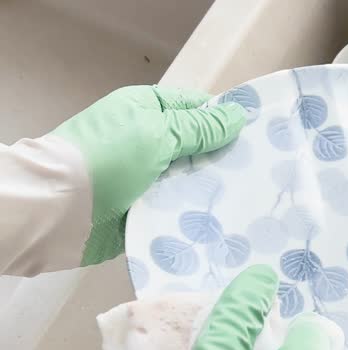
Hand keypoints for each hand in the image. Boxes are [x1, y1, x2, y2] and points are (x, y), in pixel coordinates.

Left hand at [52, 86, 245, 265]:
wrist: (58, 211)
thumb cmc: (107, 159)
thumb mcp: (157, 133)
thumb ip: (200, 128)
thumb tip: (239, 115)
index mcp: (148, 110)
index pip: (198, 108)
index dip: (227, 119)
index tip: (263, 135)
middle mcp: (149, 140)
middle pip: (200, 147)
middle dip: (227, 158)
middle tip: (266, 171)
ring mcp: (148, 176)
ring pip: (193, 180)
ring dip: (214, 189)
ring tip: (254, 198)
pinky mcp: (147, 209)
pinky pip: (180, 208)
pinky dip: (197, 213)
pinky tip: (227, 220)